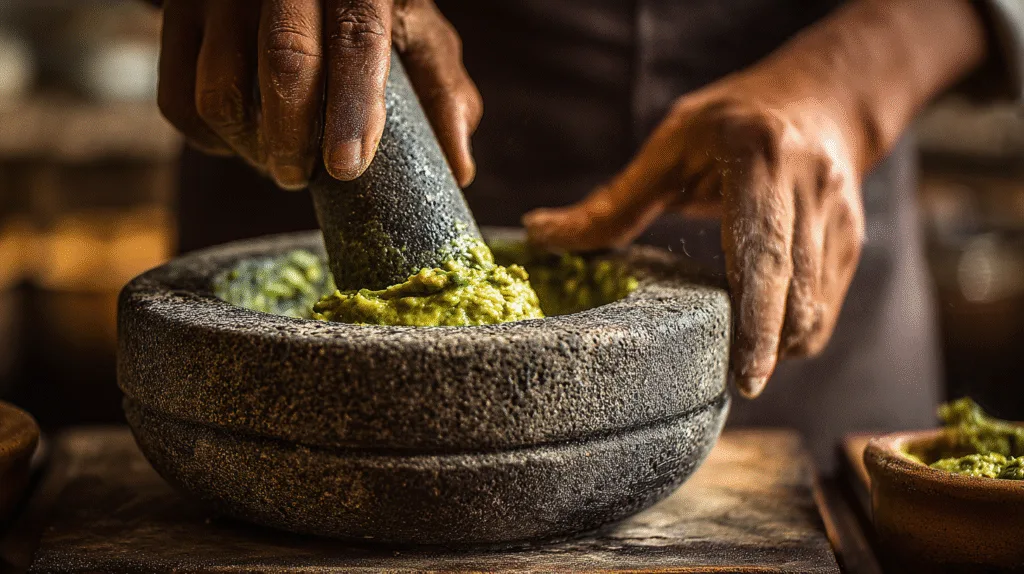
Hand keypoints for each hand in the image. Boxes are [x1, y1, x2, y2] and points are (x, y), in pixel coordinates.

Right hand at [157, 0, 481, 189]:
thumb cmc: (366, 4)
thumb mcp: (414, 32)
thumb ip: (439, 91)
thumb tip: (460, 168)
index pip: (357, 37)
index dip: (354, 107)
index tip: (347, 167)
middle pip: (284, 62)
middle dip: (296, 140)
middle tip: (303, 178)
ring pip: (222, 88)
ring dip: (252, 147)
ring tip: (280, 163)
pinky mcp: (177, 14)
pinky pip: (179, 99)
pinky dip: (211, 140)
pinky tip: (245, 144)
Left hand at [523, 71, 864, 398]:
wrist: (821, 99)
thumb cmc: (732, 121)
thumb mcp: (670, 144)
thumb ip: (614, 201)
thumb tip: (539, 234)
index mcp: (762, 160)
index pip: (763, 251)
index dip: (757, 318)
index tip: (746, 374)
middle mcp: (812, 191)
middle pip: (798, 292)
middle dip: (770, 348)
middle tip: (740, 386)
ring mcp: (840, 220)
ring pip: (818, 310)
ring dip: (780, 344)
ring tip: (742, 357)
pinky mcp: (852, 244)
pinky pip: (826, 309)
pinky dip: (792, 332)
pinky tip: (760, 333)